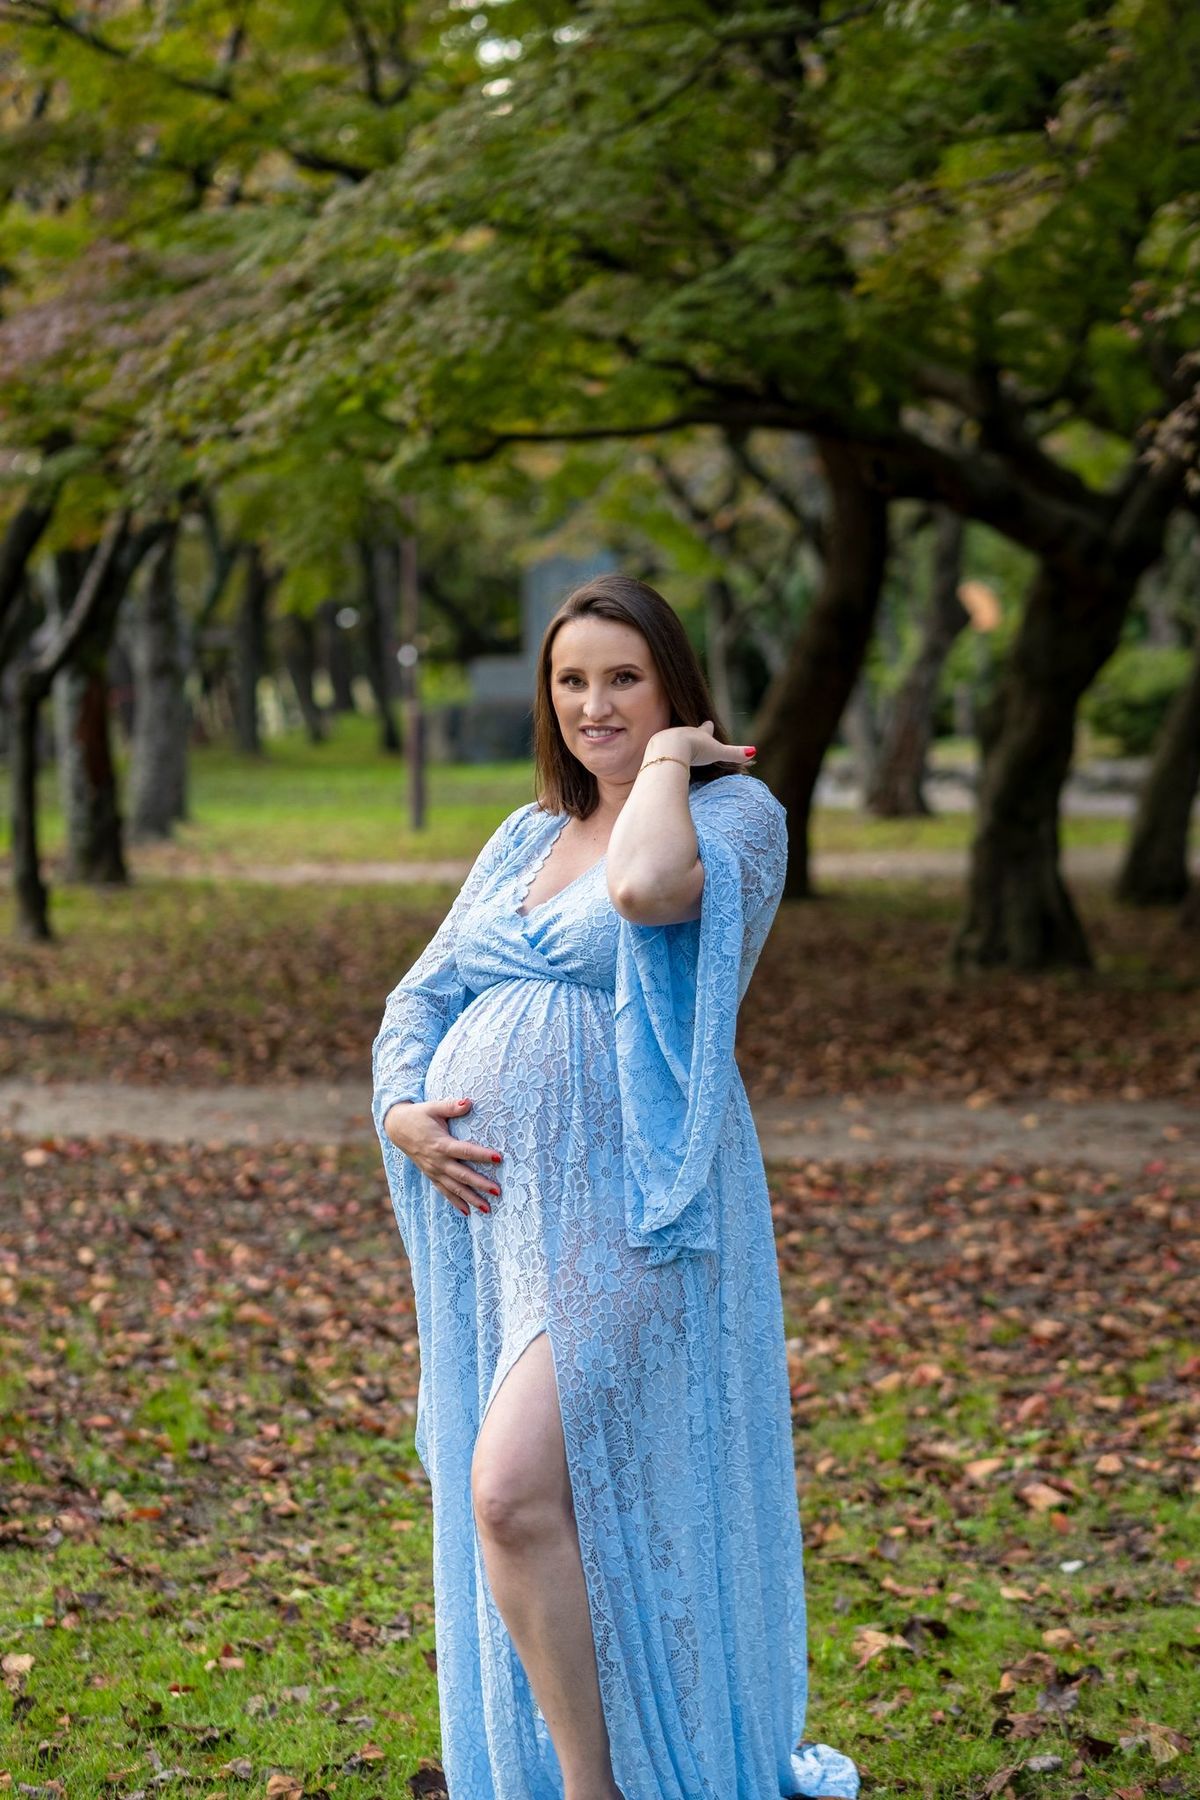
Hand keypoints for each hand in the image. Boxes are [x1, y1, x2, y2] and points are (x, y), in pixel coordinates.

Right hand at [383, 1097, 500, 1216]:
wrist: (397, 1127)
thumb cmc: (419, 1115)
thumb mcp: (434, 1107)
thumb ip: (451, 1106)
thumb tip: (469, 1102)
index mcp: (441, 1144)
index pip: (465, 1151)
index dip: (482, 1155)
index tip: (499, 1158)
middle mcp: (438, 1161)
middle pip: (462, 1175)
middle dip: (480, 1184)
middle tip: (497, 1191)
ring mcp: (434, 1170)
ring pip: (454, 1188)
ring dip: (471, 1199)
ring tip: (487, 1209)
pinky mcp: (431, 1175)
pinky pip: (444, 1191)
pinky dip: (455, 1202)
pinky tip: (468, 1212)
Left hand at [645, 721, 755, 768]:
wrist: (669, 748)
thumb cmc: (695, 749)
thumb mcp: (718, 752)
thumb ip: (733, 754)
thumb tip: (753, 752)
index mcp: (698, 733)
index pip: (705, 729)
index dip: (708, 727)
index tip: (709, 723)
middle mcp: (683, 733)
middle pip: (688, 732)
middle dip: (691, 734)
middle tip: (693, 737)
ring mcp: (668, 739)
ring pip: (672, 739)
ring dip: (675, 743)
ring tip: (675, 749)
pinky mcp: (656, 749)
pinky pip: (660, 751)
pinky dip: (662, 754)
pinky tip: (660, 759)